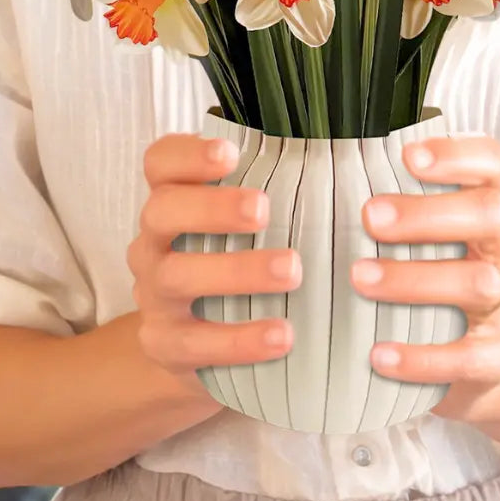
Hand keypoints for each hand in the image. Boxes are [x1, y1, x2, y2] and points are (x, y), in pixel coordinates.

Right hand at [129, 134, 300, 403]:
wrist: (189, 347)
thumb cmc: (230, 265)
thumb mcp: (240, 228)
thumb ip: (275, 191)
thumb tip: (347, 161)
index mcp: (172, 202)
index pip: (160, 163)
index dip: (188, 154)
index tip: (230, 153)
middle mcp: (152, 243)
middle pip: (162, 211)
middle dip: (212, 207)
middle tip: (262, 208)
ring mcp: (154, 295)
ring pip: (176, 275)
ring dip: (236, 270)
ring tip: (291, 270)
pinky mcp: (165, 345)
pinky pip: (195, 343)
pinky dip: (240, 339)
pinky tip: (283, 334)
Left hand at [351, 136, 499, 423]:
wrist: (492, 361)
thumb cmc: (444, 275)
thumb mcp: (438, 234)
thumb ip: (403, 199)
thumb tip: (324, 162)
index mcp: (494, 205)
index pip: (492, 163)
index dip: (457, 153)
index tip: (408, 155)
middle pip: (489, 213)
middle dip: (427, 213)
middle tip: (368, 216)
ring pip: (478, 282)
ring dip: (415, 278)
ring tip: (359, 277)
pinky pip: (467, 357)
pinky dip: (421, 357)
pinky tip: (378, 354)